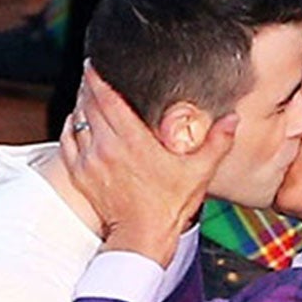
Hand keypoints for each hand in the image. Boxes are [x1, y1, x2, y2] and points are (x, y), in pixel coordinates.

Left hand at [61, 64, 235, 266]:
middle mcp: (107, 146)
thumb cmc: (169, 206)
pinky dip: (71, 126)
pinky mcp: (81, 174)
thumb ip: (217, 143)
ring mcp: (90, 160)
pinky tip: (78, 120)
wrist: (141, 238)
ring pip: (77, 118)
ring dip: (81, 103)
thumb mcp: (199, 173)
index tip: (98, 63)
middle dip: (90, 85)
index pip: (107, 96)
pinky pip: (68, 140)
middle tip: (94, 73)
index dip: (99, 76)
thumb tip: (233, 119)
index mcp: (133, 140)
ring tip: (88, 93)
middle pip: (89, 102)